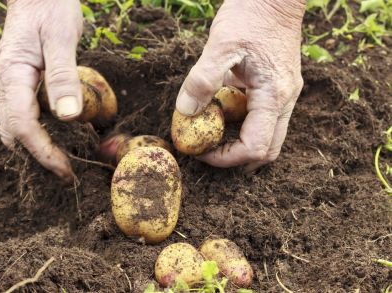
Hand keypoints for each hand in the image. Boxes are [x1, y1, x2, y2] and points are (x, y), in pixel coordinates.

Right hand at [0, 0, 83, 182]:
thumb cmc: (50, 7)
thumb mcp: (61, 38)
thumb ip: (63, 75)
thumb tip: (70, 116)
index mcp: (12, 74)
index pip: (21, 125)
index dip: (43, 151)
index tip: (66, 169)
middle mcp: (6, 83)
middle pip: (14, 132)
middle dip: (38, 156)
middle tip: (67, 173)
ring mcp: (11, 84)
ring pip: (17, 126)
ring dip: (38, 147)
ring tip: (66, 162)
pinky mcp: (22, 83)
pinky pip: (26, 114)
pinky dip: (41, 132)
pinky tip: (63, 136)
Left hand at [175, 0, 305, 172]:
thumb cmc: (249, 15)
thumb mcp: (220, 45)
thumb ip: (203, 80)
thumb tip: (185, 113)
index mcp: (274, 95)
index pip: (255, 146)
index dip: (226, 157)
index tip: (200, 150)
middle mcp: (285, 100)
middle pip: (266, 150)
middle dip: (235, 157)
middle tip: (205, 149)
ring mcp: (285, 95)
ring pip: (266, 136)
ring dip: (238, 142)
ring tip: (210, 132)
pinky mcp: (278, 88)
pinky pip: (262, 118)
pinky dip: (241, 124)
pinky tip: (220, 111)